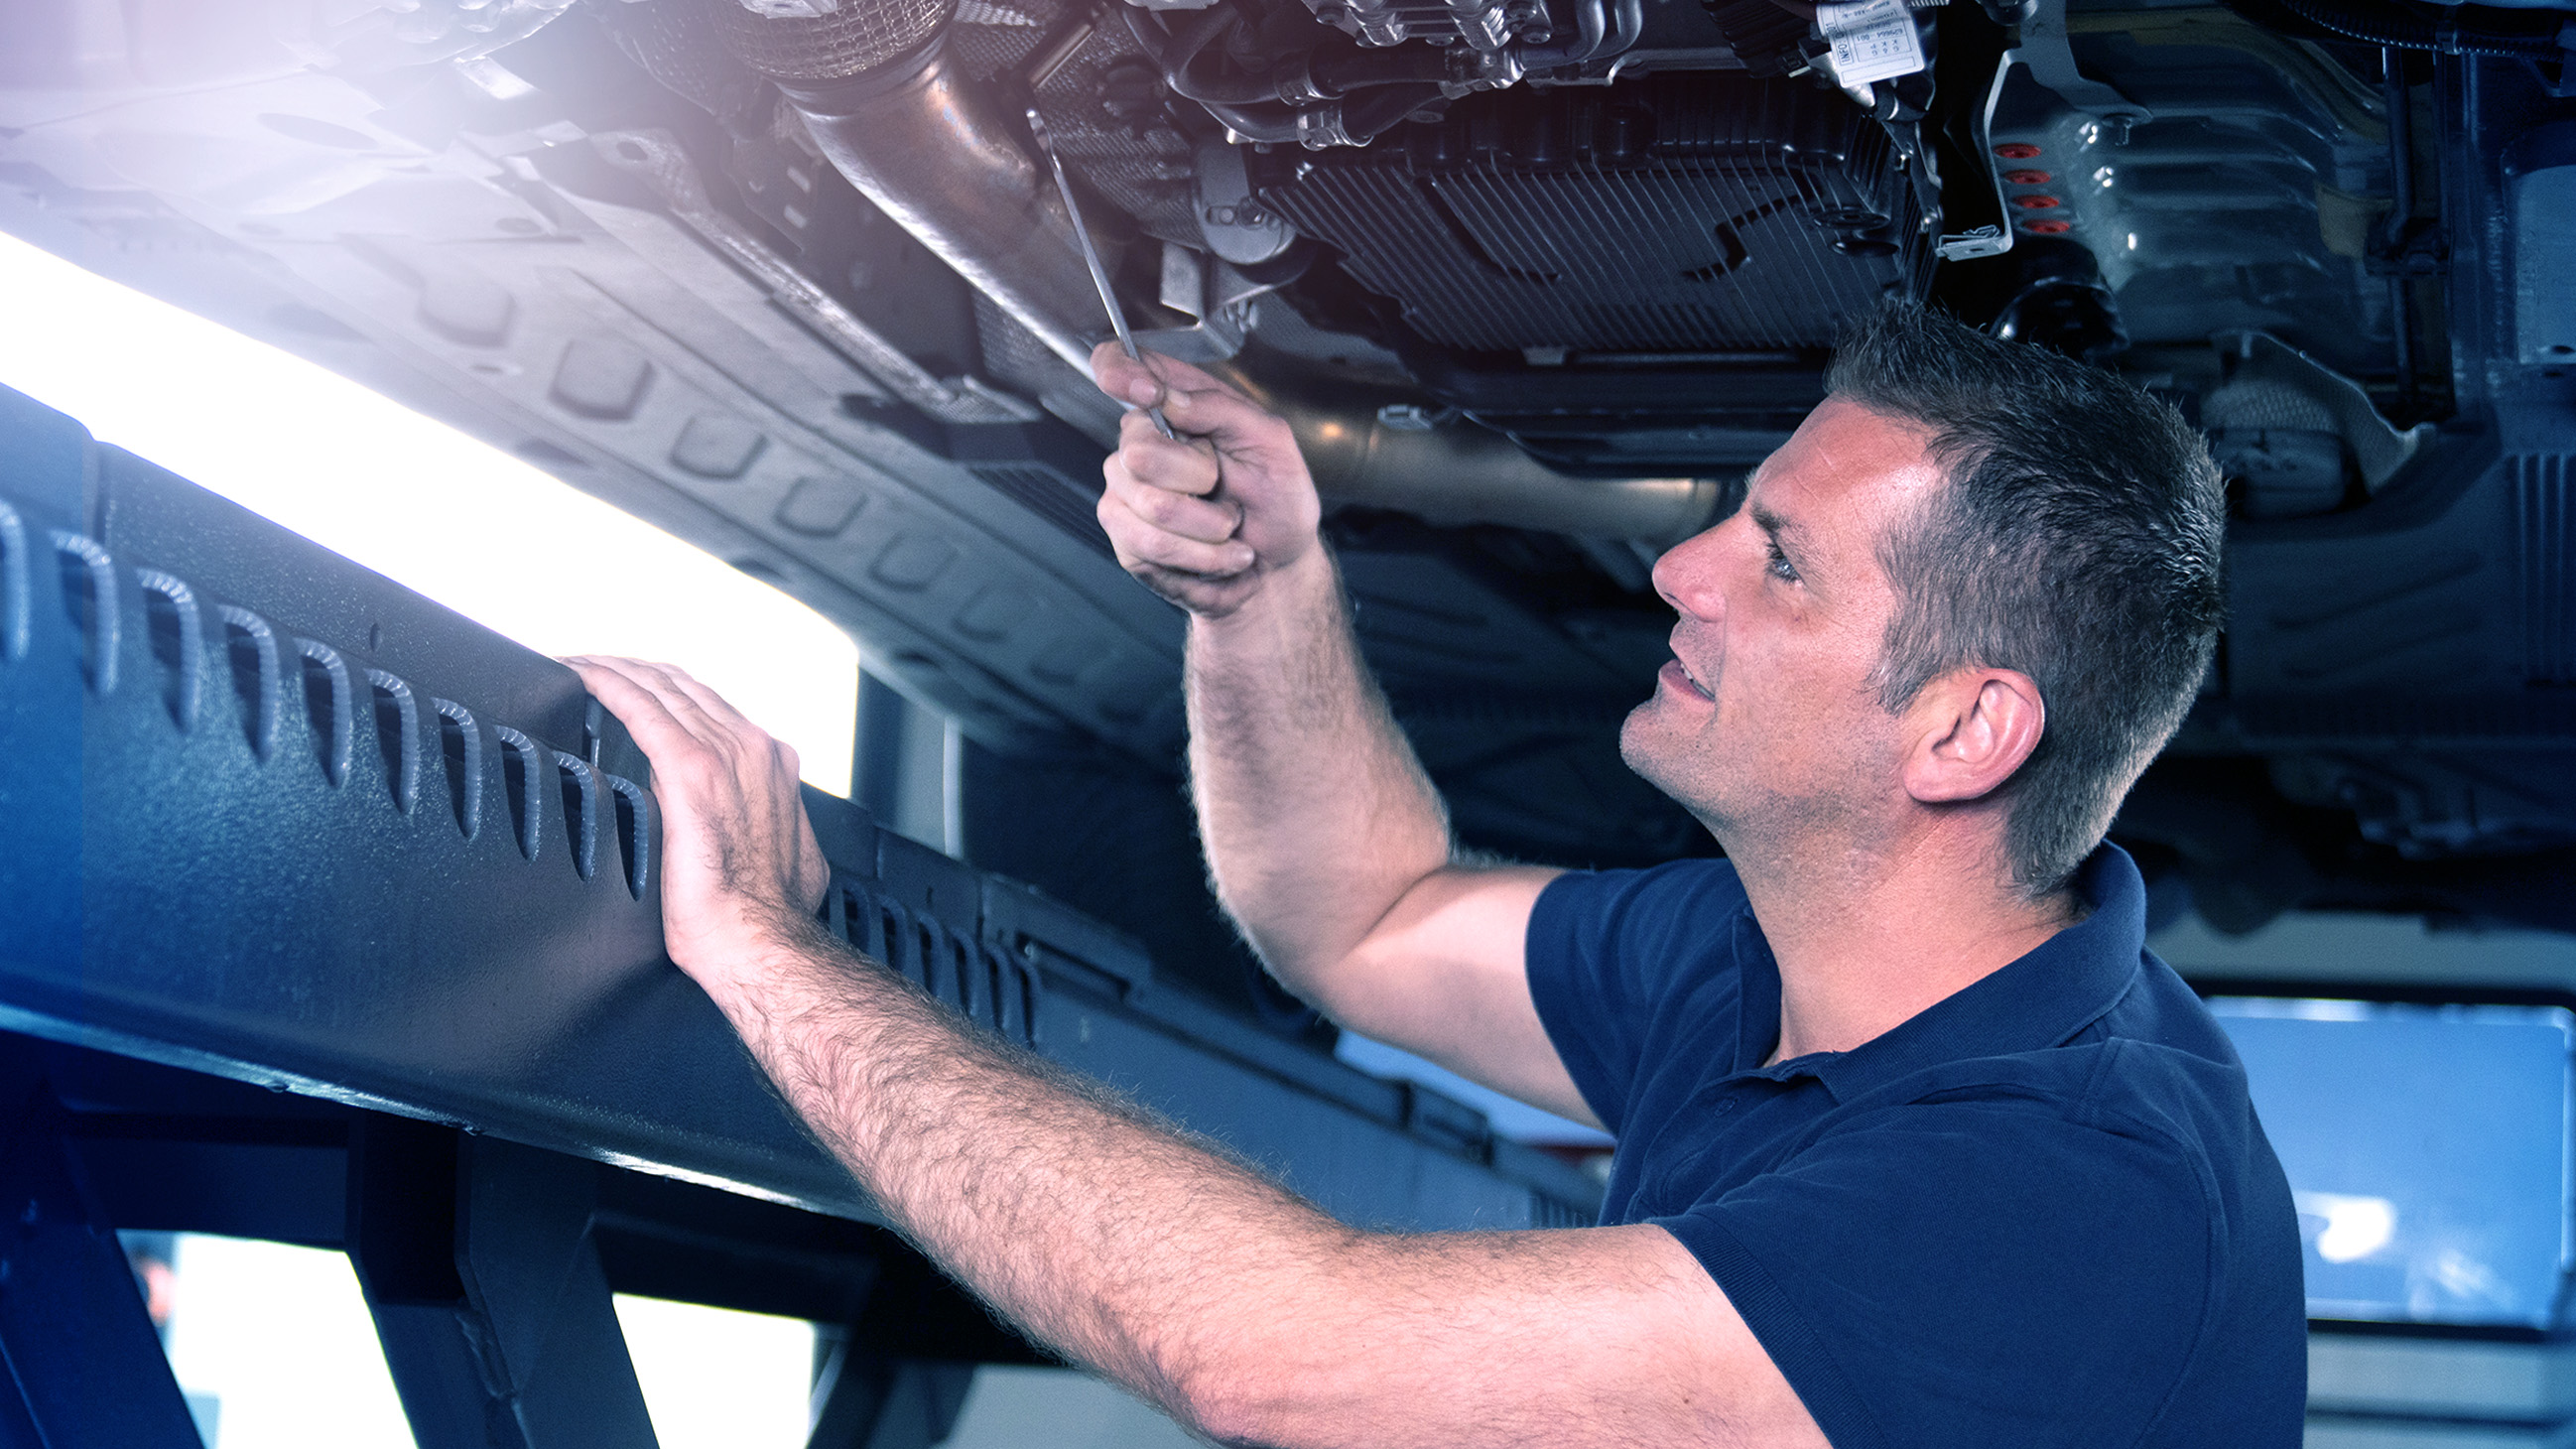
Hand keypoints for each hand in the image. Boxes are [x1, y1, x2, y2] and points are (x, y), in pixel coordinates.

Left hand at [560, 656, 830, 998]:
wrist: (762, 943)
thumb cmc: (762, 919)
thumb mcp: (773, 858)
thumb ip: (750, 824)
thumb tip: (728, 831)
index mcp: (771, 766)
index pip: (710, 707)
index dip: (665, 691)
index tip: (630, 689)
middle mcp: (753, 748)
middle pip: (683, 686)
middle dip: (633, 670)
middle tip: (587, 667)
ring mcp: (725, 753)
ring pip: (659, 686)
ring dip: (612, 668)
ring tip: (574, 664)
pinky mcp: (692, 768)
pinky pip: (639, 705)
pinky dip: (606, 683)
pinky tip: (578, 674)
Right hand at [1092, 343, 1322, 617]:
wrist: (1276, 565)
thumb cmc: (1277, 500)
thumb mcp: (1271, 441)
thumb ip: (1221, 408)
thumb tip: (1168, 396)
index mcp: (1175, 403)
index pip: (1119, 365)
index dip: (1120, 371)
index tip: (1146, 392)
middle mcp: (1142, 442)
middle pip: (1139, 451)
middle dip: (1200, 478)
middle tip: (1223, 486)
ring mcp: (1126, 490)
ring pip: (1152, 505)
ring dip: (1209, 526)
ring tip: (1227, 525)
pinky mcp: (1124, 536)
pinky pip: (1150, 545)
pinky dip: (1201, 556)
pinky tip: (1218, 553)